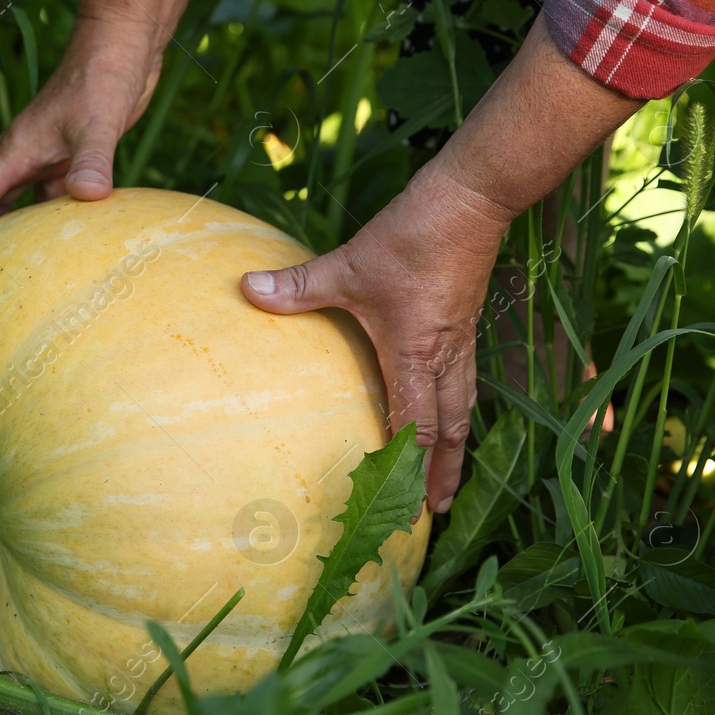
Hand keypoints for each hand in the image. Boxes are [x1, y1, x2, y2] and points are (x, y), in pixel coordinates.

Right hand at [0, 17, 160, 253]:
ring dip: (5, 237)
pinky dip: (48, 224)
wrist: (121, 45)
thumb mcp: (97, 121)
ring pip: (17, 207)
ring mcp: (46, 158)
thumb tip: (88, 196)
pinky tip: (56, 248)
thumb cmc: (103, 75)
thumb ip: (92, 159)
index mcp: (16, 150)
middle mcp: (23, 158)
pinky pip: (50, 201)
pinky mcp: (69, 159)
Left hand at [241, 163, 514, 510]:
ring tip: (446, 479)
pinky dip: (458, 411)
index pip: (414, 424)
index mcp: (415, 354)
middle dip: (439, 471)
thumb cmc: (410, 238)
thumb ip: (297, 286)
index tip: (400, 503)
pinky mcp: (466, 327)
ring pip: (463, 408)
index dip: (407, 465)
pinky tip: (450, 414)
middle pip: (448, 429)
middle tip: (431, 511)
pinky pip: (465, 383)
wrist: (470, 203)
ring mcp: (460, 343)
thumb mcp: (347, 264)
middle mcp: (444, 357)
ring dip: (454, 446)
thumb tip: (245, 288)